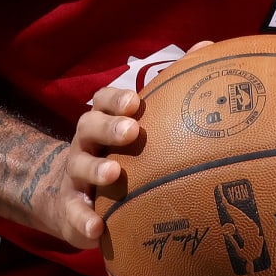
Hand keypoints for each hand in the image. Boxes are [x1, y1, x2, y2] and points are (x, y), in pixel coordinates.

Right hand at [47, 42, 213, 248]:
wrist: (69, 198)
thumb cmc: (117, 154)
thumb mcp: (134, 124)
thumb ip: (168, 89)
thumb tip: (206, 47)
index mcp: (102, 122)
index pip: (103, 101)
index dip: (117, 100)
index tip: (136, 102)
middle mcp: (85, 145)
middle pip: (88, 127)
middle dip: (108, 127)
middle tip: (131, 131)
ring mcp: (75, 177)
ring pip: (79, 167)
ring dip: (95, 169)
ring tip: (113, 175)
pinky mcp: (70, 210)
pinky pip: (73, 214)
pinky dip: (82, 220)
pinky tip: (97, 229)